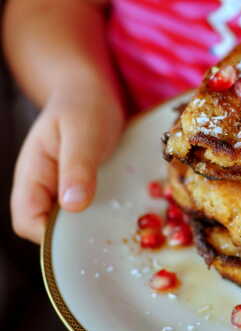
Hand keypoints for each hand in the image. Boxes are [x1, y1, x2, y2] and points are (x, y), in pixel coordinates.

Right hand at [11, 93, 123, 242]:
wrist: (92, 93)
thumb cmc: (83, 106)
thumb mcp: (82, 132)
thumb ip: (77, 167)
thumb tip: (72, 205)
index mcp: (32, 175)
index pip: (26, 220)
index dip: (49, 236)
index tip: (84, 237)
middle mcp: (44, 187)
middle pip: (48, 229)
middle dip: (75, 237)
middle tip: (110, 233)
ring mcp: (62, 189)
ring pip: (70, 222)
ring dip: (92, 227)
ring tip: (120, 224)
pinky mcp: (82, 188)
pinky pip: (87, 210)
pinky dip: (103, 214)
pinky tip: (123, 211)